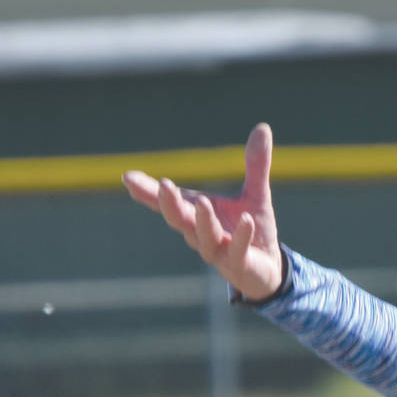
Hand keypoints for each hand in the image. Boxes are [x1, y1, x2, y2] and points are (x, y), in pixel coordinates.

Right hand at [123, 122, 282, 300]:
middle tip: (163, 186)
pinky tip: (246, 220)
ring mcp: (218, 252)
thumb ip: (255, 164)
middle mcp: (201, 234)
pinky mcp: (239, 265)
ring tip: (202, 203)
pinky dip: (240, 236)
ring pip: (204, 238)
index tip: (128, 177)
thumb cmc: (252, 232)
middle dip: (169, 204)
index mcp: (198, 216)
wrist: (268, 269)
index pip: (170, 202)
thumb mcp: (255, 194)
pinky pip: (237, 251)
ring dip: (202, 221)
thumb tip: (263, 127)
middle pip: (179, 220)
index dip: (148, 192)